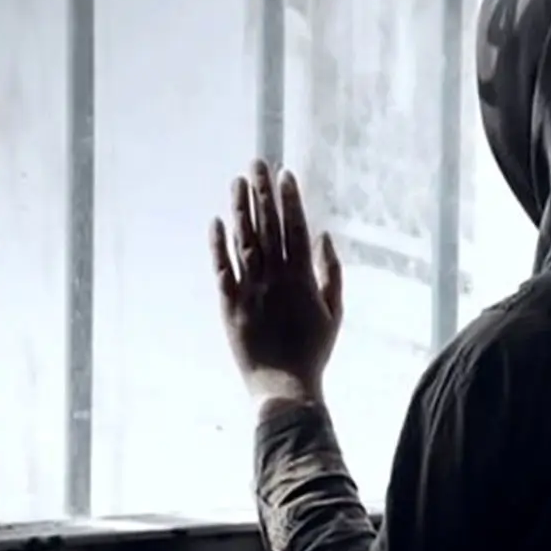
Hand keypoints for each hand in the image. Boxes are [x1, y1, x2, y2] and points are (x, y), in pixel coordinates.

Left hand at [210, 160, 342, 404]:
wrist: (284, 386)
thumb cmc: (313, 351)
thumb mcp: (334, 313)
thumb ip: (331, 272)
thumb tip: (323, 236)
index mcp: (303, 278)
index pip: (295, 228)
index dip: (290, 199)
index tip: (285, 174)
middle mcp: (276, 278)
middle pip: (268, 226)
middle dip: (263, 193)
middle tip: (258, 163)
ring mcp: (251, 290)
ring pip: (244, 241)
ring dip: (241, 209)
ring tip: (237, 181)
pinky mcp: (230, 305)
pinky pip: (222, 269)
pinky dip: (218, 245)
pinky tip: (216, 221)